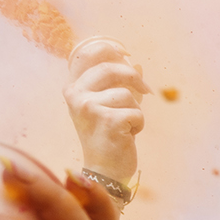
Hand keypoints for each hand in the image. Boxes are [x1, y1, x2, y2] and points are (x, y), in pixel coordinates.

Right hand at [65, 39, 147, 184]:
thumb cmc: (108, 138)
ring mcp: (89, 107)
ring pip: (128, 93)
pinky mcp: (107, 120)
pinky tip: (127, 136)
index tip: (126, 52)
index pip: (87, 53)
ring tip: (126, 126)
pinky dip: (139, 124)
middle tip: (146, 91)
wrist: (104, 171)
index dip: (109, 47)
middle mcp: (76, 95)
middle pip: (111, 67)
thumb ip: (119, 85)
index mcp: (73, 88)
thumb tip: (136, 63)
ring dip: (136, 110)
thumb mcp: (109, 107)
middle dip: (134, 79)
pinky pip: (137, 112)